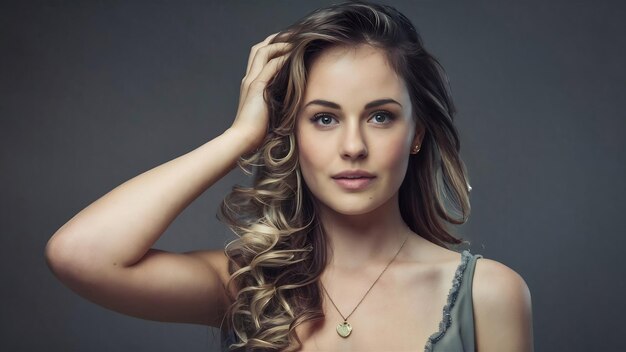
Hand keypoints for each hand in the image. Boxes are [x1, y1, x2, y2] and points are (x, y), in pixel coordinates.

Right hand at [229, 33, 290, 152]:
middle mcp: (249, 78)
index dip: (273, 47)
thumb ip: (276, 100)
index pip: (259, 57)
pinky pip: (270, 66)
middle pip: (258, 48)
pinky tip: (292, 57)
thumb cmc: (257, 131)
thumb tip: (293, 97)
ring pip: (262, 52)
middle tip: (293, 36)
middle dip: (276, 39)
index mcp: (250, 83)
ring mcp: (251, 81)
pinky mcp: (256, 87)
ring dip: (279, 44)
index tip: (289, 45)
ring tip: (295, 42)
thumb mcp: (269, 110)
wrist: (243, 139)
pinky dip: (281, 58)